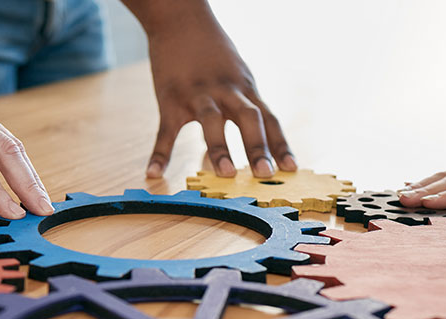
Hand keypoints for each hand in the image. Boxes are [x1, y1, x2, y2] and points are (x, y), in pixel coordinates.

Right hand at [141, 4, 294, 178]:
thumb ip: (246, 103)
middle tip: (264, 174)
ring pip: (212, 121)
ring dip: (219, 147)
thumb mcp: (237, 73)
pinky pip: (166, 130)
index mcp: (245, 88)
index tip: (291, 169)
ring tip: (225, 174)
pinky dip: (160, 153)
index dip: (280, 145)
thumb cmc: (211, 51)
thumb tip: (260, 137)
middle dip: (257, 146)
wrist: (179, 18)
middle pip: (247, 118)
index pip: (268, 119)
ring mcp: (197, 94)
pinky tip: (154, 173)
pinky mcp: (170, 99)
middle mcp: (226, 91)